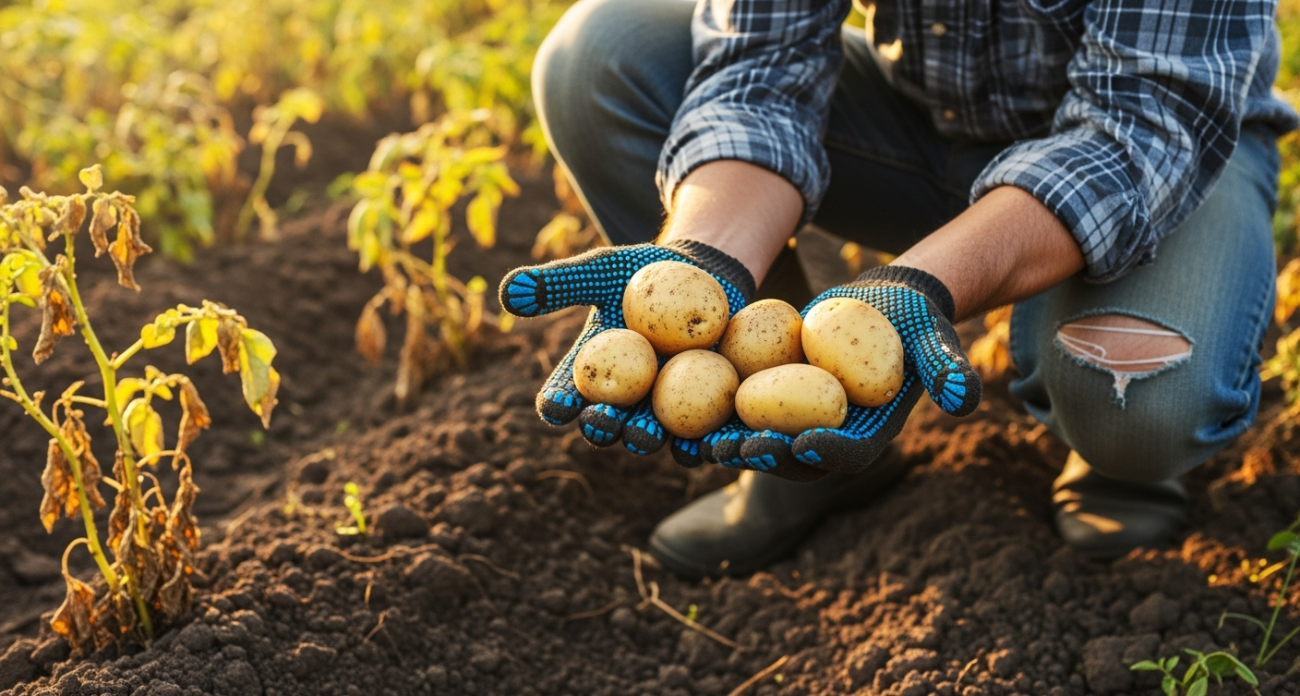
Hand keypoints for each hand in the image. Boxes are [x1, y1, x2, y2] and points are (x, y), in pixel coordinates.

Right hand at [498, 240, 753, 465]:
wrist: (702, 275)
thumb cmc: (638, 273)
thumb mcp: (598, 271)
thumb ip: (557, 284)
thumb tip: (508, 293)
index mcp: (588, 374)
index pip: (563, 393)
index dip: (557, 403)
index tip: (554, 406)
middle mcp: (620, 400)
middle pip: (604, 422)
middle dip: (600, 427)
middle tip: (600, 422)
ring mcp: (660, 409)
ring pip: (648, 434)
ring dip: (644, 439)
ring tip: (644, 436)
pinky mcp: (702, 412)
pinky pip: (698, 434)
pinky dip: (700, 442)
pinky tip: (703, 443)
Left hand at [704, 265, 980, 480]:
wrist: (884, 305)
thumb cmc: (916, 322)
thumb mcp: (937, 341)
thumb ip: (951, 370)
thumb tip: (965, 400)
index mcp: (867, 434)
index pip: (847, 452)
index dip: (826, 451)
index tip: (804, 442)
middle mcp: (827, 437)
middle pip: (793, 457)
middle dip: (764, 456)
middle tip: (737, 448)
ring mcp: (795, 421)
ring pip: (759, 441)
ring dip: (730, 444)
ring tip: (703, 440)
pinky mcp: (769, 400)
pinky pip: (739, 412)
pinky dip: (714, 414)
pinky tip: (683, 411)